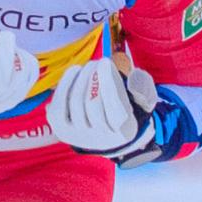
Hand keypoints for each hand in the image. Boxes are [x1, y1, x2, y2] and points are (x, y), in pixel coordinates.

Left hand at [46, 55, 175, 164]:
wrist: (104, 131)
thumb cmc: (125, 107)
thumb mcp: (142, 100)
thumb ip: (143, 87)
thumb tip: (133, 77)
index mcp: (123, 134)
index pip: (115, 109)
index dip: (109, 83)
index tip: (106, 62)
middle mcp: (98, 140)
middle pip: (92, 105)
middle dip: (93, 78)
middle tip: (98, 61)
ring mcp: (77, 136)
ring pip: (75, 104)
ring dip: (81, 78)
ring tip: (88, 65)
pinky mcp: (61, 130)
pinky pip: (58, 106)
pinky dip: (64, 85)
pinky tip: (74, 70)